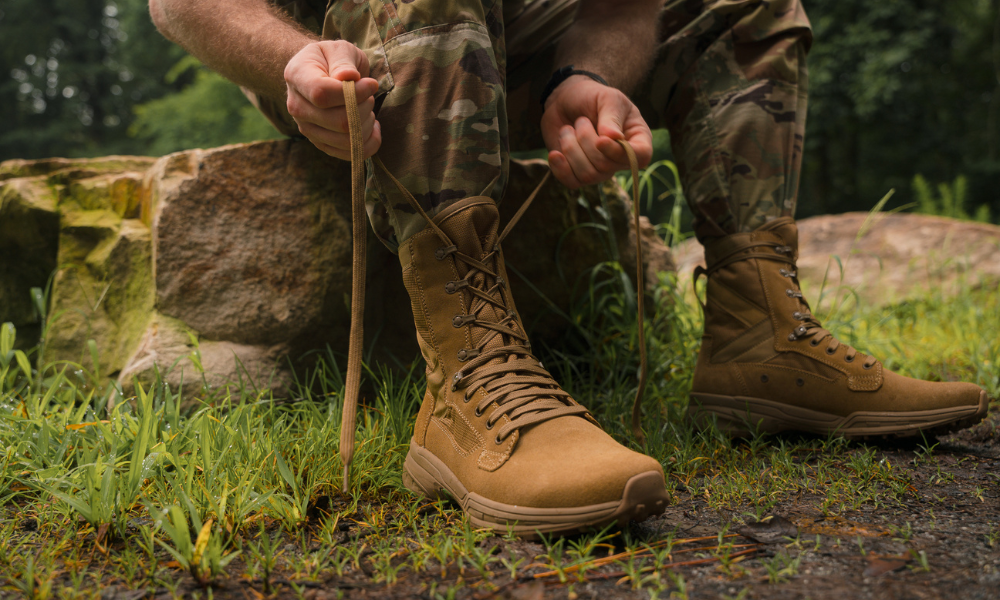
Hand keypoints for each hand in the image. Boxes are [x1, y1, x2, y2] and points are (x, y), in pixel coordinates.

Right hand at [284, 40, 381, 159]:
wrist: (319, 73)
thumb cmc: (332, 59)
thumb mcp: (339, 49)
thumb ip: (344, 61)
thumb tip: (349, 78)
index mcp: (297, 77)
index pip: (322, 94)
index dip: (353, 93)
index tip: (371, 84)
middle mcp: (296, 106)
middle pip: (339, 121)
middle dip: (364, 108)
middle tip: (368, 95)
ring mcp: (307, 129)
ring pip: (347, 140)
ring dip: (367, 124)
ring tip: (367, 107)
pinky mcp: (321, 143)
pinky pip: (351, 154)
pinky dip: (369, 143)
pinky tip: (371, 126)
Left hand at [541, 76, 652, 187]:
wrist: (565, 102)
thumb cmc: (592, 97)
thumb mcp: (606, 98)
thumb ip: (611, 117)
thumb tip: (614, 138)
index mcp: (637, 138)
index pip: (640, 157)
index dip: (619, 153)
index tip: (600, 140)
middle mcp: (621, 159)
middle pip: (606, 166)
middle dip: (586, 140)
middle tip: (580, 120)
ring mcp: (600, 169)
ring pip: (588, 175)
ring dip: (571, 149)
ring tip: (568, 130)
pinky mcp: (578, 174)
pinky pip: (572, 182)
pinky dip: (560, 168)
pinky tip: (555, 153)